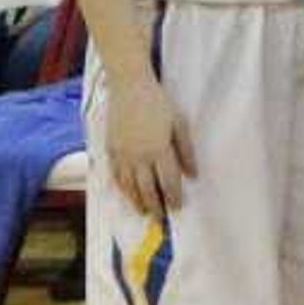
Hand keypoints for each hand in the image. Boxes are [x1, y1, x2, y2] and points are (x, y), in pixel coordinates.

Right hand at [99, 75, 195, 217]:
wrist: (129, 87)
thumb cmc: (158, 102)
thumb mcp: (180, 124)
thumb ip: (186, 150)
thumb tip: (193, 174)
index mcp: (159, 149)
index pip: (168, 181)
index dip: (173, 196)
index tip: (177, 207)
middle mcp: (139, 155)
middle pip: (147, 188)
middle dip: (154, 205)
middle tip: (160, 217)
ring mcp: (122, 153)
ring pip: (128, 185)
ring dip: (136, 201)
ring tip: (143, 211)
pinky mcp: (110, 148)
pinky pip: (115, 175)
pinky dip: (121, 188)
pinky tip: (126, 194)